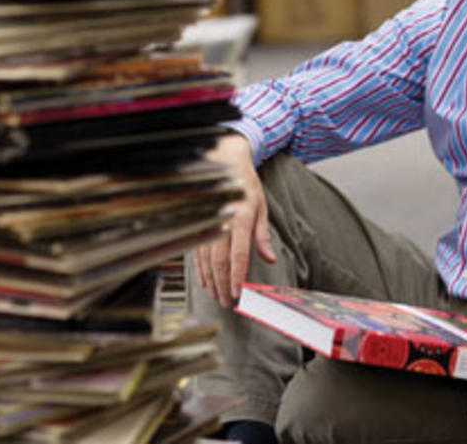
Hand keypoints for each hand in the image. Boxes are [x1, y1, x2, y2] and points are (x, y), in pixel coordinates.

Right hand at [194, 133, 275, 305]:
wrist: (222, 163)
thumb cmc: (244, 185)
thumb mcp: (260, 206)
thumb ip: (262, 235)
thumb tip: (269, 259)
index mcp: (239, 218)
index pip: (238, 254)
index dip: (237, 276)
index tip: (239, 293)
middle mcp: (221, 222)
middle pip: (220, 262)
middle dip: (224, 285)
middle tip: (228, 302)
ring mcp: (207, 224)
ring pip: (206, 260)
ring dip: (212, 281)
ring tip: (218, 296)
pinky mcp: (198, 225)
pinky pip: (198, 253)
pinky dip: (201, 270)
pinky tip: (206, 281)